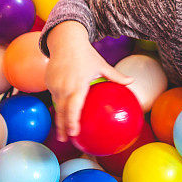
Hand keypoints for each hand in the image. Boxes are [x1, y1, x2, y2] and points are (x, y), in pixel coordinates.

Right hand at [45, 24, 132, 141]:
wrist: (65, 41)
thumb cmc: (86, 54)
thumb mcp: (102, 65)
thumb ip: (116, 76)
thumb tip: (133, 81)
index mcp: (79, 84)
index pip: (74, 107)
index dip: (73, 121)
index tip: (74, 132)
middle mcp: (64, 86)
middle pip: (62, 111)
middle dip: (63, 127)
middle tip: (66, 139)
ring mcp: (54, 85)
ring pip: (56, 106)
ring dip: (58, 120)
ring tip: (61, 134)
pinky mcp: (48, 82)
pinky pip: (53, 97)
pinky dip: (56, 107)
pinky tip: (60, 116)